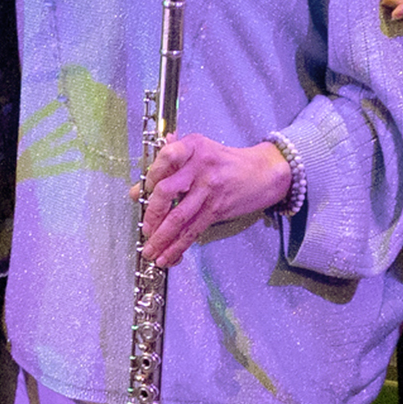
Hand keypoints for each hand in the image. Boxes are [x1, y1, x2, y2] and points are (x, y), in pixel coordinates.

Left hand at [138, 131, 290, 266]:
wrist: (264, 173)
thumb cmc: (226, 163)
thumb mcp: (198, 153)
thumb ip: (168, 166)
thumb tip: (138, 191)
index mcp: (193, 147)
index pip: (166, 157)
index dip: (150, 176)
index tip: (143, 193)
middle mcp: (200, 166)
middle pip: (167, 191)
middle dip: (151, 215)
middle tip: (145, 229)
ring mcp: (209, 188)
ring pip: (179, 217)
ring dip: (161, 238)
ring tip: (151, 251)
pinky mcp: (217, 208)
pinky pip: (193, 230)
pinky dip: (178, 246)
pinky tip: (168, 256)